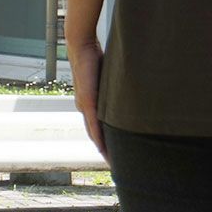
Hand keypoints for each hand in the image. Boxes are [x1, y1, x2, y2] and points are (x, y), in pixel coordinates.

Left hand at [67, 38, 110, 166]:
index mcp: (90, 102)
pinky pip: (93, 124)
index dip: (105, 141)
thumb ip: (116, 82)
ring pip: (94, 133)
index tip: (115, 153)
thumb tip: (131, 83)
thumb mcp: (108, 74)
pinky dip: (99, 138)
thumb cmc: (95, 56)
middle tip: (115, 165)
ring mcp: (85, 105)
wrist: (81, 46)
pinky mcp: (87, 101)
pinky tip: (103, 148)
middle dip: (104, 150)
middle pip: (95, 135)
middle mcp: (85, 107)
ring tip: (112, 162)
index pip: (98, 127)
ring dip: (102, 148)